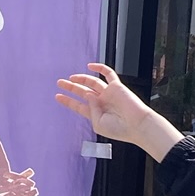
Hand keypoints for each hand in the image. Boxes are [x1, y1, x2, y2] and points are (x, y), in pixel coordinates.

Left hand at [55, 63, 181, 161]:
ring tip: (70, 78)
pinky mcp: (117, 87)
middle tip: (60, 82)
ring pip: (92, 83)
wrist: (137, 125)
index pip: (79, 106)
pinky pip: (108, 74)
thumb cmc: (119, 128)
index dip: (68, 101)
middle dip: (71, 87)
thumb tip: (89, 94)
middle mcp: (101, 103)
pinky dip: (100, 68)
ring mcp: (108, 94)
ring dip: (81, 79)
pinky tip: (90, 66)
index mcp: (96, 114)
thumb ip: (90, 109)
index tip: (58, 96)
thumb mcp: (98, 124)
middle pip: (83, 92)